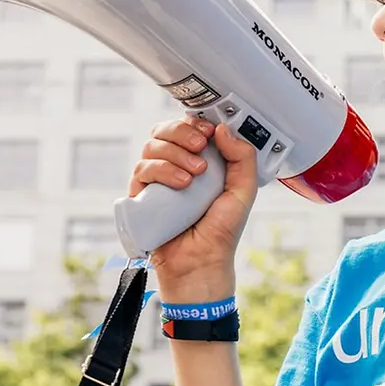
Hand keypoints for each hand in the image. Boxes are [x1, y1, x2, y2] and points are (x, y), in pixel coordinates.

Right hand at [128, 116, 258, 301]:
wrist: (201, 263)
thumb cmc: (222, 230)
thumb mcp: (243, 191)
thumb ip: (242, 157)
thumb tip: (222, 128)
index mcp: (200, 161)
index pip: (189, 128)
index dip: (195, 123)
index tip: (208, 130)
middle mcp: (176, 166)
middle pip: (165, 130)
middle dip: (182, 131)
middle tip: (200, 146)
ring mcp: (157, 180)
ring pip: (152, 146)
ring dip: (174, 153)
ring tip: (195, 174)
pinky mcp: (141, 196)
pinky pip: (141, 170)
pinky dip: (161, 170)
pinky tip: (181, 183)